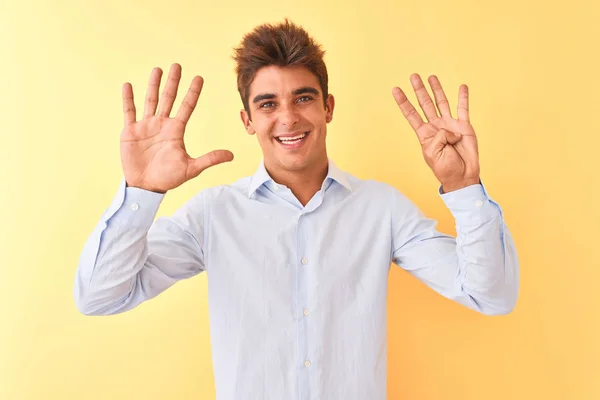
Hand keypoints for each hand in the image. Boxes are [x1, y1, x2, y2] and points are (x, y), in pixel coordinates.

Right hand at [120, 63, 233, 192]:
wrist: (145, 186)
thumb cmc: (168, 178)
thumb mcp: (191, 168)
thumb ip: (210, 159)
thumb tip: (231, 155)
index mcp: (176, 131)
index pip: (186, 107)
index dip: (192, 93)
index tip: (199, 78)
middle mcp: (162, 124)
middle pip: (169, 98)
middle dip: (173, 82)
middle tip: (177, 65)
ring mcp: (146, 126)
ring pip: (150, 100)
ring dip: (153, 85)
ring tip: (157, 70)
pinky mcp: (130, 131)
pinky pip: (129, 112)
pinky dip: (128, 99)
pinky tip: (128, 85)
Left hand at [392, 74, 479, 192]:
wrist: (462, 175)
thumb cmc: (445, 168)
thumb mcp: (433, 153)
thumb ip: (439, 136)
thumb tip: (450, 128)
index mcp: (424, 133)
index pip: (411, 114)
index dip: (403, 102)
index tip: (396, 90)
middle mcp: (436, 126)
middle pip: (425, 103)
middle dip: (419, 90)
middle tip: (413, 76)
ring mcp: (450, 124)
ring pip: (442, 102)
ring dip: (437, 89)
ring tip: (431, 77)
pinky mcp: (464, 125)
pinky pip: (463, 108)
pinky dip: (463, 97)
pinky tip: (462, 86)